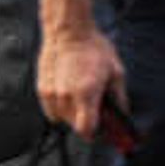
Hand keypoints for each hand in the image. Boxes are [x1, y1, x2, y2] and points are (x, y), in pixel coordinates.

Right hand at [39, 20, 129, 143]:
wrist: (69, 32)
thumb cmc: (94, 49)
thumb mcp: (116, 73)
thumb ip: (119, 99)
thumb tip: (123, 115)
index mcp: (86, 94)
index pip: (87, 130)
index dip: (97, 134)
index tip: (105, 130)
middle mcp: (65, 97)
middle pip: (75, 126)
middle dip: (88, 122)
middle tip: (98, 110)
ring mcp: (51, 94)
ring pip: (63, 119)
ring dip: (74, 115)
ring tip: (83, 97)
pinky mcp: (41, 89)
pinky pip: (52, 110)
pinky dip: (61, 108)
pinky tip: (70, 93)